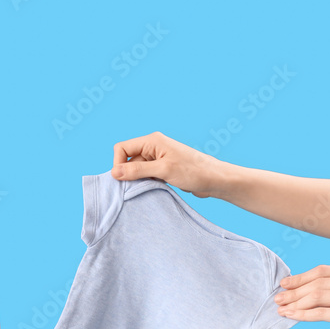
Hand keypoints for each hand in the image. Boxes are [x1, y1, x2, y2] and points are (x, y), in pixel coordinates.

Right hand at [111, 131, 232, 198]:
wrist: (215, 179)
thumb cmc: (194, 171)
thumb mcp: (163, 170)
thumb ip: (137, 170)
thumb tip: (114, 172)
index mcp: (152, 141)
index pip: (122, 148)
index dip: (118, 163)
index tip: (124, 179)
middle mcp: (153, 147)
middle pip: (127, 159)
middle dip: (128, 173)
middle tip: (138, 185)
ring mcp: (157, 158)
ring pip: (136, 169)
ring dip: (138, 179)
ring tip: (151, 185)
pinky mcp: (162, 168)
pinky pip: (145, 175)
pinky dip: (146, 182)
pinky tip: (155, 187)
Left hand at [275, 265, 329, 322]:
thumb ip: (323, 287)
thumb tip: (292, 289)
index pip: (321, 272)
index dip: (300, 278)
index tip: (283, 283)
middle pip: (316, 284)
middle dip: (294, 292)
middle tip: (277, 299)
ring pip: (316, 296)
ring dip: (295, 303)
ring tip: (281, 310)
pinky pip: (322, 313)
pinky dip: (303, 314)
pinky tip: (290, 315)